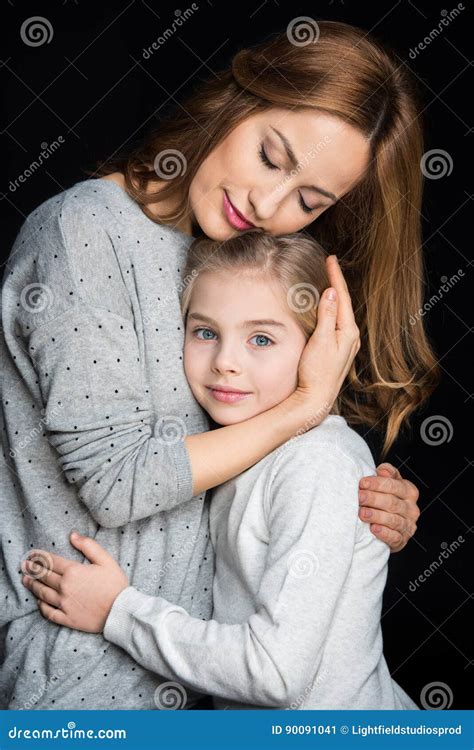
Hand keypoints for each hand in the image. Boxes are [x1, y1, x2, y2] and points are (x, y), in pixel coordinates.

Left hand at [21, 532, 128, 632]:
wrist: (121, 611)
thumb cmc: (115, 584)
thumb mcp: (105, 560)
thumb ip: (88, 545)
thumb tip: (72, 535)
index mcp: (74, 571)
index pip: (51, 561)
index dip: (40, 556)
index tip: (32, 554)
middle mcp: (65, 587)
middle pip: (44, 576)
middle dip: (32, 569)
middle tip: (24, 565)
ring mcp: (64, 604)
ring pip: (43, 593)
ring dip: (33, 586)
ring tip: (26, 581)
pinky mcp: (67, 618)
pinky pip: (49, 612)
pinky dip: (42, 606)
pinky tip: (39, 601)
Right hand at [294, 255, 359, 421]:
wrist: (315, 398)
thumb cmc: (316, 372)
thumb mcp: (320, 341)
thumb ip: (326, 315)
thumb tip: (331, 292)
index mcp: (348, 331)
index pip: (342, 297)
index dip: (335, 277)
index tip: (330, 259)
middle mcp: (350, 337)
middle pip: (343, 303)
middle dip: (336, 283)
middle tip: (329, 264)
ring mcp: (345, 344)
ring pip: (340, 313)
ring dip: (335, 296)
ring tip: (328, 281)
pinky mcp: (338, 351)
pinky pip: (336, 323)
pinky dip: (332, 310)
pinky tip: (327, 309)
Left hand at [358, 463, 419, 552]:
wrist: (389, 524)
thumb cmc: (386, 498)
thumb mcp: (388, 484)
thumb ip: (387, 474)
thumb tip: (382, 470)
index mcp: (409, 491)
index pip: (395, 485)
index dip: (378, 484)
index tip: (362, 483)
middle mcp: (411, 509)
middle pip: (392, 503)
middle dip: (373, 499)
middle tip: (359, 497)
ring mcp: (408, 525)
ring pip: (393, 520)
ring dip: (376, 516)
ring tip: (362, 513)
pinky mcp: (402, 540)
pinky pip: (394, 537)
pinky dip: (384, 533)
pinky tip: (373, 529)